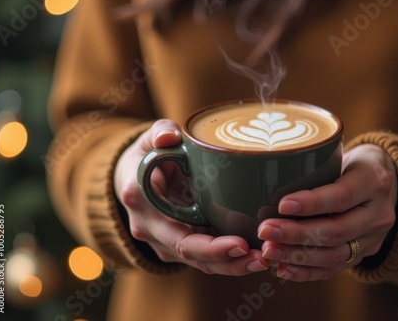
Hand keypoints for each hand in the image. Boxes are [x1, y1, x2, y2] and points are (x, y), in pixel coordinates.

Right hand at [114, 119, 268, 274]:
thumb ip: (160, 132)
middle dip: (228, 262)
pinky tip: (255, 255)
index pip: (178, 236)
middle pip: (192, 256)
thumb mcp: (149, 139)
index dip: (209, 247)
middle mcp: (150, 229)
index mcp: (142, 203)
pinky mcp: (177, 243)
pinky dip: (228, 259)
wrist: (132, 177)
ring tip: (265, 260)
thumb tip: (170, 136)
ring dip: (233, 265)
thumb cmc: (146, 155)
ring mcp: (162, 240)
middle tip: (262, 258)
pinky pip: (203, 257)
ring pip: (199, 263)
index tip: (240, 243)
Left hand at [258, 144, 397, 280]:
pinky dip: (306, 272)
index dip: (311, 204)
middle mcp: (379, 213)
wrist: (380, 180)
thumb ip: (312, 165)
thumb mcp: (339, 153)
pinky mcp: (363, 255)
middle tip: (265, 230)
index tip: (281, 205)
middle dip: (296, 234)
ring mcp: (374, 238)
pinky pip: (334, 269)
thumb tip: (264, 174)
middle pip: (336, 231)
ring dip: (297, 256)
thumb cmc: (348, 162)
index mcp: (373, 181)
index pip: (342, 196)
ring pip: (334, 255)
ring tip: (269, 251)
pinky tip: (283, 268)